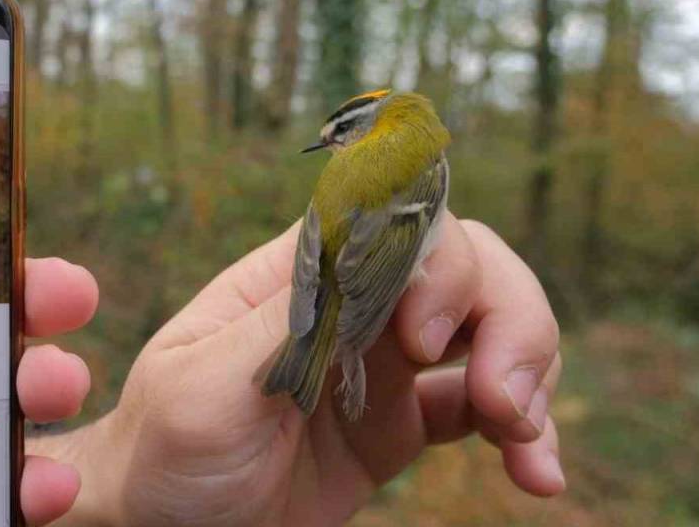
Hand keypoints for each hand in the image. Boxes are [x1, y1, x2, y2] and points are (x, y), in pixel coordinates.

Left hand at [41, 214, 562, 525]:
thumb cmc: (164, 450)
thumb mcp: (204, 386)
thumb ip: (284, 322)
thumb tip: (360, 248)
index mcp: (297, 276)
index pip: (396, 225)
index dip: (438, 267)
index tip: (422, 342)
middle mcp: (349, 305)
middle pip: (465, 265)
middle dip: (508, 317)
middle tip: (505, 400)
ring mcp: (380, 362)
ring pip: (490, 327)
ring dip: (530, 370)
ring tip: (526, 443)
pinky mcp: (400, 422)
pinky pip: (483, 408)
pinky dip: (524, 428)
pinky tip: (534, 472)